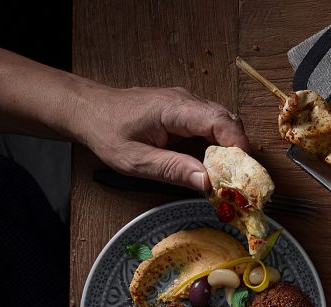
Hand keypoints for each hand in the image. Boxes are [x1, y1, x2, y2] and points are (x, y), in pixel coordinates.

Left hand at [75, 85, 247, 191]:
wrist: (87, 109)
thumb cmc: (106, 131)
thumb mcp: (134, 160)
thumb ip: (172, 170)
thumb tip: (207, 182)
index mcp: (173, 109)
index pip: (220, 121)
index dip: (238, 146)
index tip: (243, 173)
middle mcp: (185, 100)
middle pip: (229, 120)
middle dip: (239, 150)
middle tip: (239, 179)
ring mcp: (187, 102)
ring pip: (224, 121)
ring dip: (230, 148)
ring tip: (226, 174)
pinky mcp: (186, 109)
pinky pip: (213, 124)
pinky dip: (220, 143)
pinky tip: (212, 163)